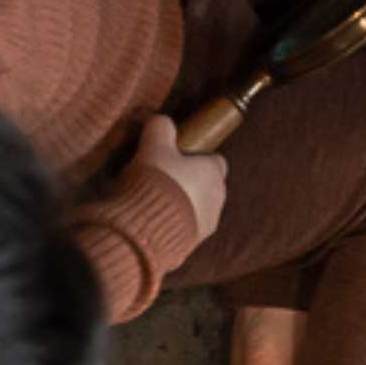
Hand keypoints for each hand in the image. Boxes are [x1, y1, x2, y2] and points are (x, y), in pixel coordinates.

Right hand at [136, 115, 227, 243]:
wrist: (147, 229)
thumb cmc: (155, 183)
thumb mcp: (153, 147)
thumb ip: (160, 129)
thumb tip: (162, 121)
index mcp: (214, 173)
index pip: (215, 160)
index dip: (196, 158)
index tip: (177, 159)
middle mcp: (218, 198)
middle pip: (208, 185)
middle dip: (189, 183)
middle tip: (161, 180)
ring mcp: (208, 223)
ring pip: (198, 208)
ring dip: (182, 205)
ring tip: (153, 202)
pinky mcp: (193, 243)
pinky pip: (185, 229)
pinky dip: (173, 224)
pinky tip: (152, 220)